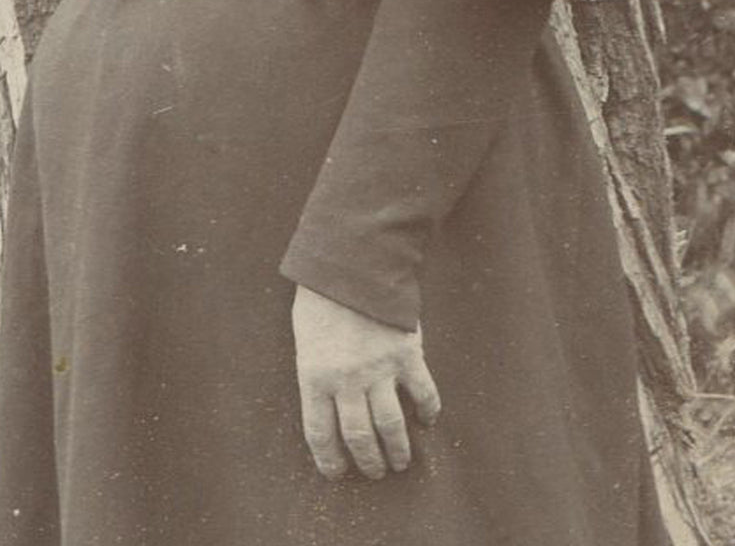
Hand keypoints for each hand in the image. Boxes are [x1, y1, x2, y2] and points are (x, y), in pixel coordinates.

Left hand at [292, 284, 440, 481]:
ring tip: (400, 462)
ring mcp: (379, 369)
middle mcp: (346, 381)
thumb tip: (328, 402)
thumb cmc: (322, 297)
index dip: (329, 459)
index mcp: (315, 377)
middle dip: (368, 461)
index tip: (337, 473)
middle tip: (375, 472)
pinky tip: (428, 421)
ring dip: (397, 449)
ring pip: (391, 425)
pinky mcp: (407, 355)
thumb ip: (317, 371)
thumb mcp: (306, 338)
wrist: (352, 262)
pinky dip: (428, 411)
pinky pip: (422, 393)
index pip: (320, 433)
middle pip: (359, 436)